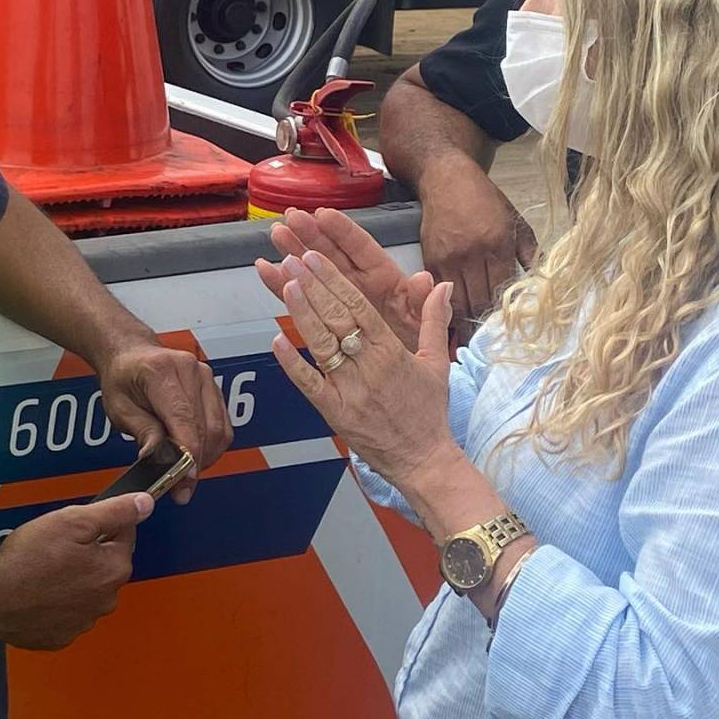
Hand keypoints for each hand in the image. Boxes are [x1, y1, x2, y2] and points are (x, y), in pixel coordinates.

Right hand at [0, 493, 152, 649]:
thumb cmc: (31, 559)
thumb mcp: (74, 520)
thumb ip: (115, 511)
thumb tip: (145, 504)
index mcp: (114, 569)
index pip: (124, 534)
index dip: (101, 522)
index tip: (78, 523)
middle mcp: (106, 600)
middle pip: (105, 563)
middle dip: (87, 551)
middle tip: (56, 543)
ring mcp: (84, 621)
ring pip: (86, 588)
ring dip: (72, 577)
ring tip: (43, 567)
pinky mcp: (61, 636)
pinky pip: (66, 611)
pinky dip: (56, 600)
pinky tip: (38, 590)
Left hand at [99, 339, 231, 503]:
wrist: (131, 355)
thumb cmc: (123, 378)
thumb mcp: (119, 408)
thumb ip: (143, 432)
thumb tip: (157, 460)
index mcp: (161, 371)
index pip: (184, 418)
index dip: (188, 453)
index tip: (185, 480)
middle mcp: (190, 370)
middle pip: (206, 427)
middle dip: (196, 463)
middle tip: (181, 489)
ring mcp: (206, 377)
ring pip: (220, 429)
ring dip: (206, 457)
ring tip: (185, 472)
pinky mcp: (214, 388)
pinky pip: (223, 425)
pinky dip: (212, 446)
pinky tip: (194, 455)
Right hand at [257, 207, 435, 351]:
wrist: (400, 387)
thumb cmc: (414, 352)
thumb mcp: (425, 332)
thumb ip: (427, 308)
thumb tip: (429, 282)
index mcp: (385, 282)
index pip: (363, 251)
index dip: (344, 232)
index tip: (324, 215)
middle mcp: (359, 286)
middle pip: (332, 255)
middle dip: (311, 235)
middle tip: (291, 218)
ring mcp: (337, 303)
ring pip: (311, 274)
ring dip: (293, 252)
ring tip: (275, 235)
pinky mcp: (321, 321)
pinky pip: (298, 301)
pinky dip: (281, 287)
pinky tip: (267, 272)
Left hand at [271, 250, 456, 485]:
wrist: (423, 459)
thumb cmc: (427, 411)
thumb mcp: (436, 362)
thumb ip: (434, 320)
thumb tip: (441, 285)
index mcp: (392, 351)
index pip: (359, 307)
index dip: (335, 281)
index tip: (316, 259)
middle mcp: (370, 367)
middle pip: (336, 319)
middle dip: (313, 287)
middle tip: (293, 260)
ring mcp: (350, 390)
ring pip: (321, 345)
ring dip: (301, 314)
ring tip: (286, 285)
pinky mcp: (335, 412)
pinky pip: (309, 384)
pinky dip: (292, 363)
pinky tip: (277, 340)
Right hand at [417, 160, 535, 344]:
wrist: (447, 180)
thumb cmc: (485, 200)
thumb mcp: (516, 221)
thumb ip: (530, 254)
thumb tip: (541, 285)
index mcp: (498, 244)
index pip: (502, 291)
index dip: (504, 315)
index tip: (507, 332)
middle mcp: (472, 254)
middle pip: (478, 302)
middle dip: (484, 326)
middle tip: (490, 343)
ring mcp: (448, 258)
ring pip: (458, 303)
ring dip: (465, 323)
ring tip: (472, 339)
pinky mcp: (431, 259)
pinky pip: (440, 292)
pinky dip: (448, 307)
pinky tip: (455, 318)